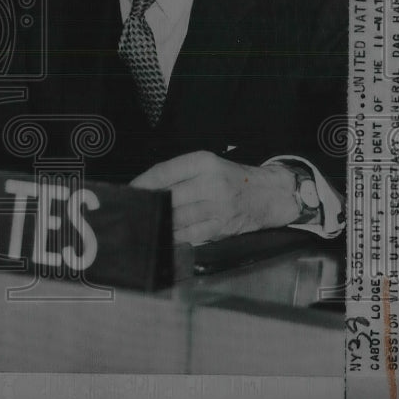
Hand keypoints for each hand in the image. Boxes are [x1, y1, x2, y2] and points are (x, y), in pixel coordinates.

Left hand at [130, 151, 297, 244]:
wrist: (267, 194)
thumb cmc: (231, 178)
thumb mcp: (206, 165)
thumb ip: (177, 173)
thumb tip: (146, 187)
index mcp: (204, 163)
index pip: (164, 172)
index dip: (143, 183)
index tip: (131, 190)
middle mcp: (211, 184)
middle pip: (168, 196)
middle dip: (148, 204)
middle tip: (133, 209)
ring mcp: (217, 207)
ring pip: (177, 217)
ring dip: (158, 221)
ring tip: (144, 222)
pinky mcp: (221, 227)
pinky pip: (190, 235)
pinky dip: (174, 236)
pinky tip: (163, 234)